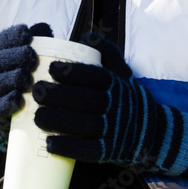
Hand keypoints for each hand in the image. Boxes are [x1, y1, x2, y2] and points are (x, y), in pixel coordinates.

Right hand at [0, 22, 52, 150]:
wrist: (21, 120)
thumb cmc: (33, 84)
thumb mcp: (38, 63)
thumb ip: (41, 44)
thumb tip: (43, 27)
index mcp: (5, 56)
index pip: (2, 41)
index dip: (12, 36)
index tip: (26, 33)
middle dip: (14, 56)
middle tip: (31, 57)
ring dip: (10, 79)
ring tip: (26, 80)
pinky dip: (5, 102)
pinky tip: (19, 99)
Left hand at [33, 34, 187, 174]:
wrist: (150, 132)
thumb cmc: (124, 95)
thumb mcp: (121, 71)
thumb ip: (106, 51)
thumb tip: (87, 36)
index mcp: (116, 84)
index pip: (95, 76)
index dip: (73, 72)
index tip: (52, 68)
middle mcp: (116, 106)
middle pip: (86, 100)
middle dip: (59, 96)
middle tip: (37, 91)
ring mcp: (114, 130)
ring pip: (85, 125)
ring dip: (59, 122)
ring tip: (37, 117)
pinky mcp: (109, 151)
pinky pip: (89, 150)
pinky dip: (69, 147)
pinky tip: (49, 144)